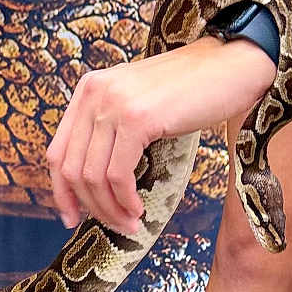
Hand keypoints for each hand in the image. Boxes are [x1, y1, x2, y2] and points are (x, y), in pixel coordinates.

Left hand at [46, 36, 276, 232]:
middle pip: (72, 169)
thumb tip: (94, 183)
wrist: (233, 64)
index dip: (61, 192)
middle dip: (89, 207)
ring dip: (111, 209)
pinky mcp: (137, 119)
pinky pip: (118, 174)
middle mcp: (94, 93)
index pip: (57, 152)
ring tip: (131, 223)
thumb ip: (111, 129)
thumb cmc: (192, 89)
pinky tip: (139, 209)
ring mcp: (114, 104)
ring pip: (94, 176)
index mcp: (88, 90)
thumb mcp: (137, 102)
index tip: (72, 218)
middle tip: (112, 226)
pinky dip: (125, 200)